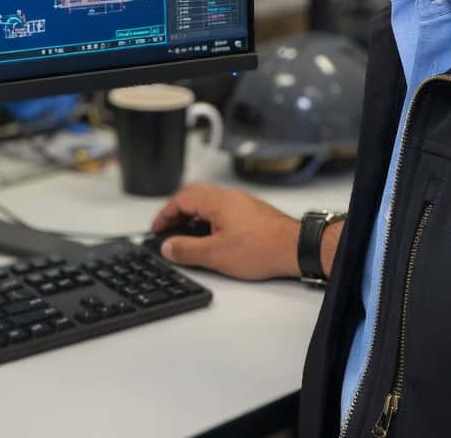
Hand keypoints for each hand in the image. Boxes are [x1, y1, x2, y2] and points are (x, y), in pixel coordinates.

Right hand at [150, 182, 301, 279]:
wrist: (294, 247)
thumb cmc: (261, 247)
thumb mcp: (215, 254)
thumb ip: (187, 250)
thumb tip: (168, 246)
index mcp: (217, 201)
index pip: (181, 198)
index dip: (165, 214)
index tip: (156, 228)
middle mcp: (229, 197)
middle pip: (194, 195)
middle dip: (177, 211)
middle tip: (167, 229)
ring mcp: (242, 203)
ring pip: (209, 202)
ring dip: (194, 215)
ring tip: (186, 235)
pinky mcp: (252, 213)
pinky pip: (223, 210)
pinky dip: (209, 219)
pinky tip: (211, 237)